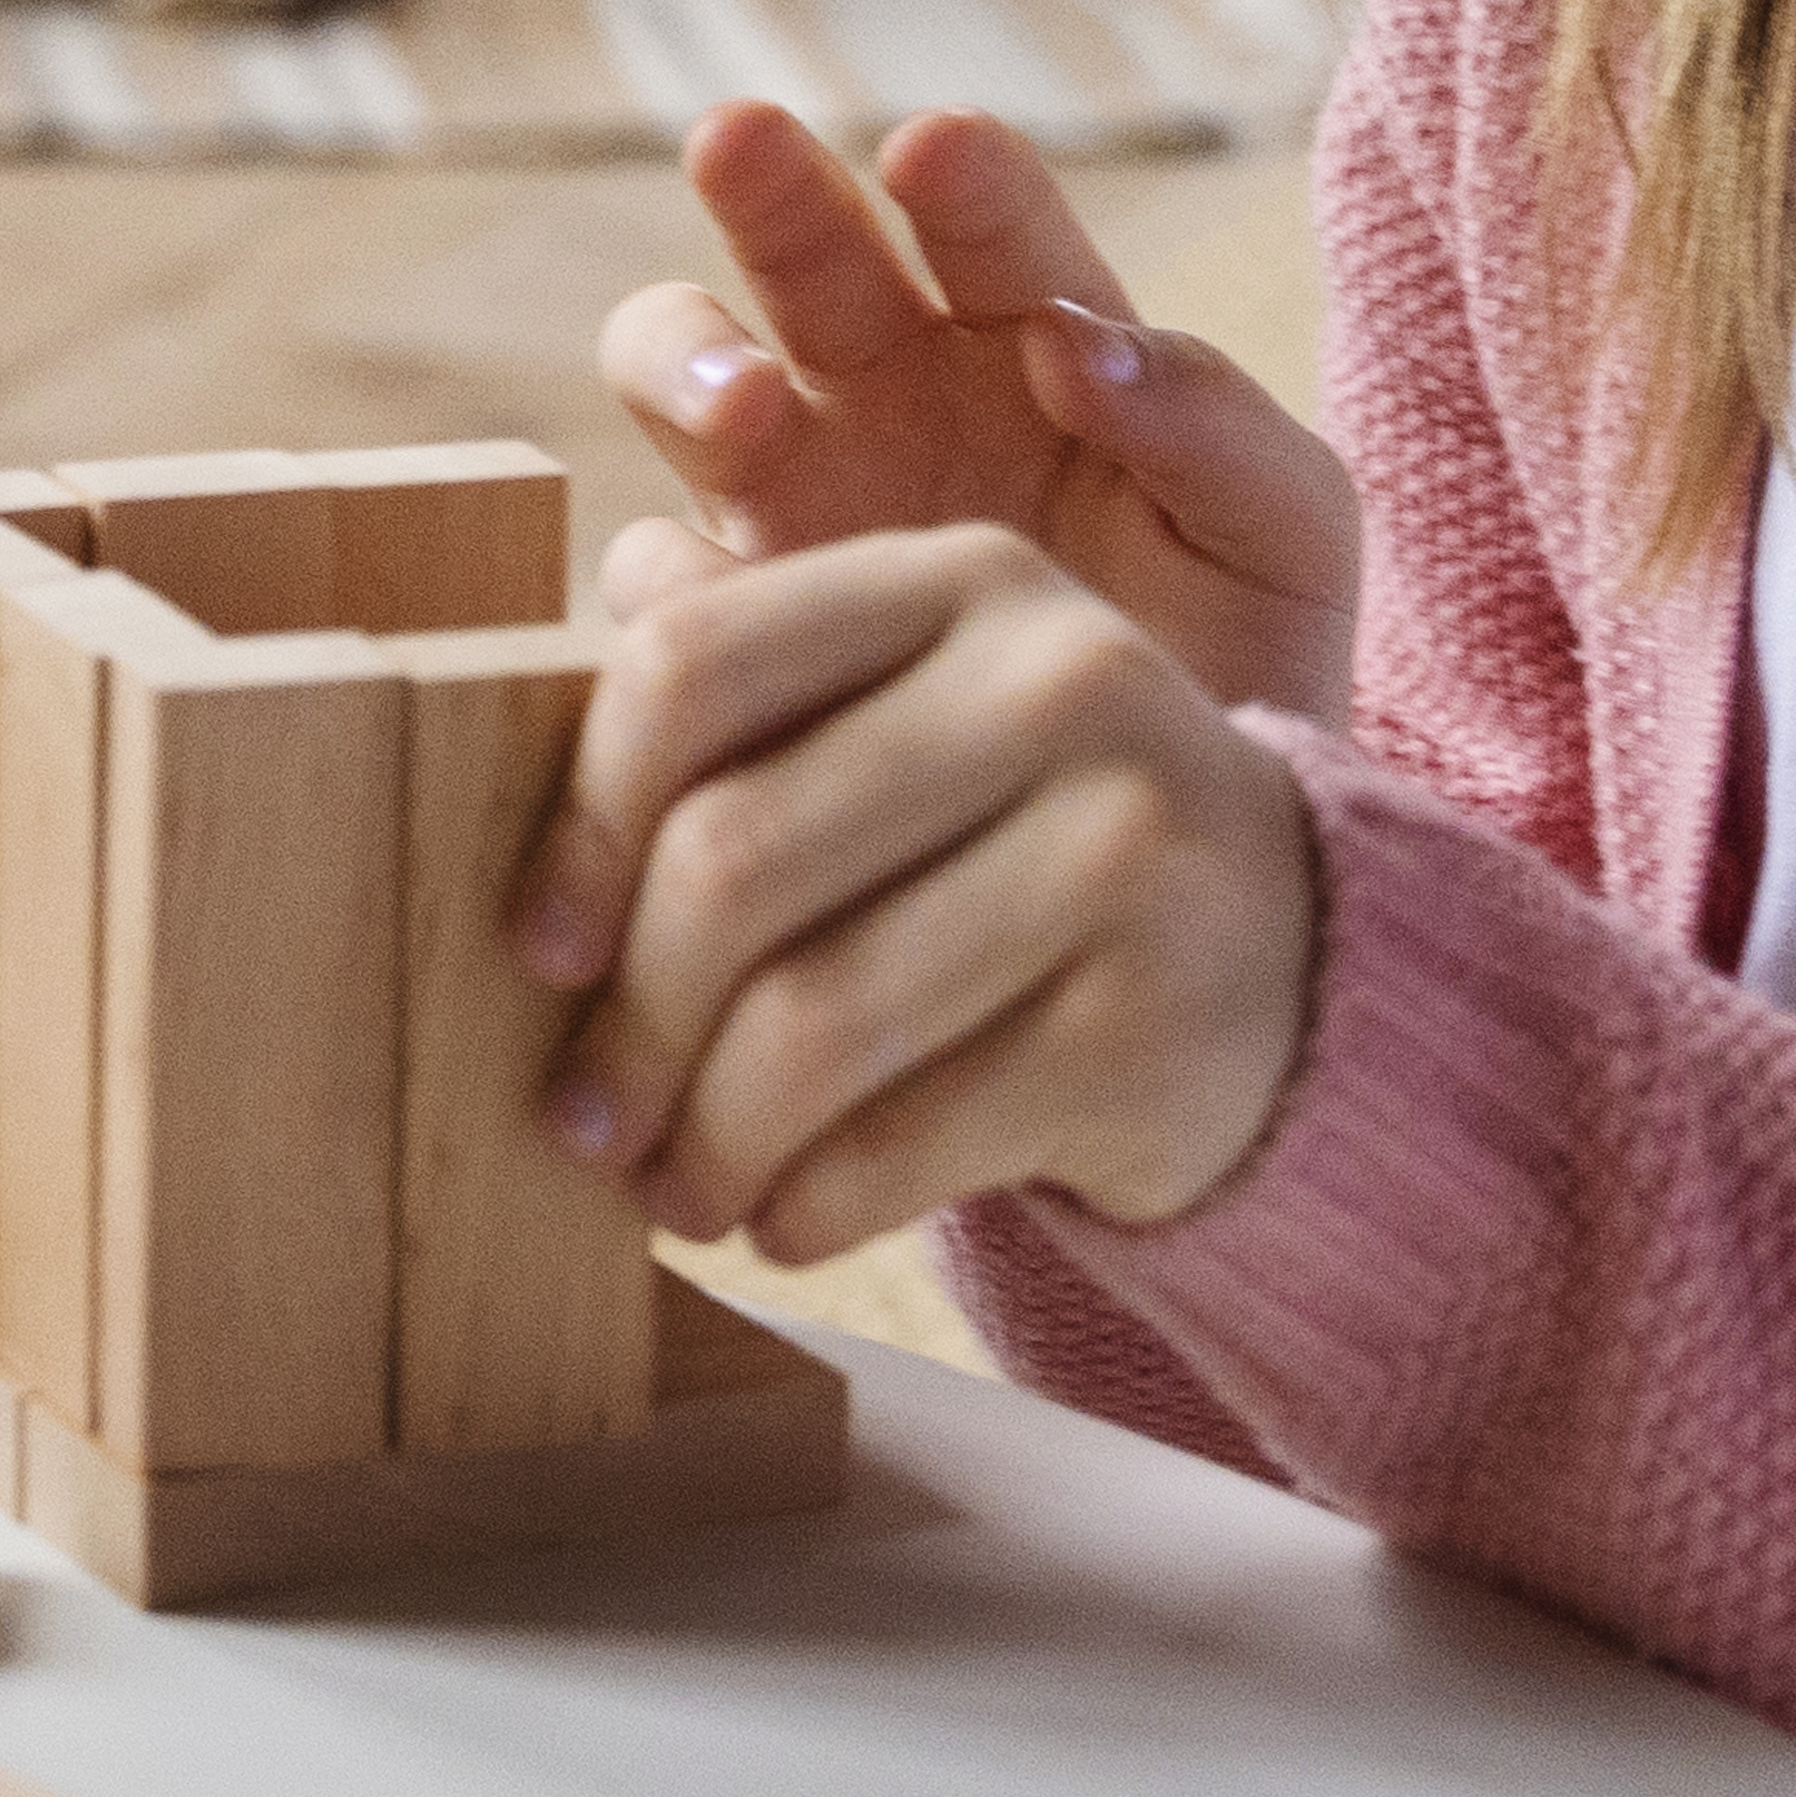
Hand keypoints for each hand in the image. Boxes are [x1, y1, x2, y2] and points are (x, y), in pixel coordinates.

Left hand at [509, 519, 1321, 1250]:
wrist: (1293, 960)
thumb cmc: (1022, 842)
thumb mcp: (915, 722)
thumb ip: (746, 710)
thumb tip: (501, 788)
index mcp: (957, 581)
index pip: (691, 670)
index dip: (578, 826)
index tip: (536, 947)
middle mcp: (1058, 683)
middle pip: (734, 857)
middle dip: (630, 1022)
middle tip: (582, 1121)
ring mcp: (1127, 848)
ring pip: (813, 1020)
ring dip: (706, 1139)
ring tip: (671, 1188)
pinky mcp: (1157, 1020)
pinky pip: (910, 1138)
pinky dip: (812, 1201)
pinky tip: (786, 1215)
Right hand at [598, 100, 1358, 723]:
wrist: (1174, 870)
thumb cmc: (1245, 666)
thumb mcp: (1285, 538)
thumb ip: (1218, 424)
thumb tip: (1076, 341)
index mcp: (1028, 339)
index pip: (988, 223)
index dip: (960, 180)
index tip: (940, 152)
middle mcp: (889, 394)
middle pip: (797, 253)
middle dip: (767, 187)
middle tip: (740, 143)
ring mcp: (796, 506)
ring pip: (681, 376)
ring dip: (687, 361)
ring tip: (742, 405)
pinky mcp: (736, 632)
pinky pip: (664, 581)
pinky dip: (679, 575)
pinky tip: (731, 604)